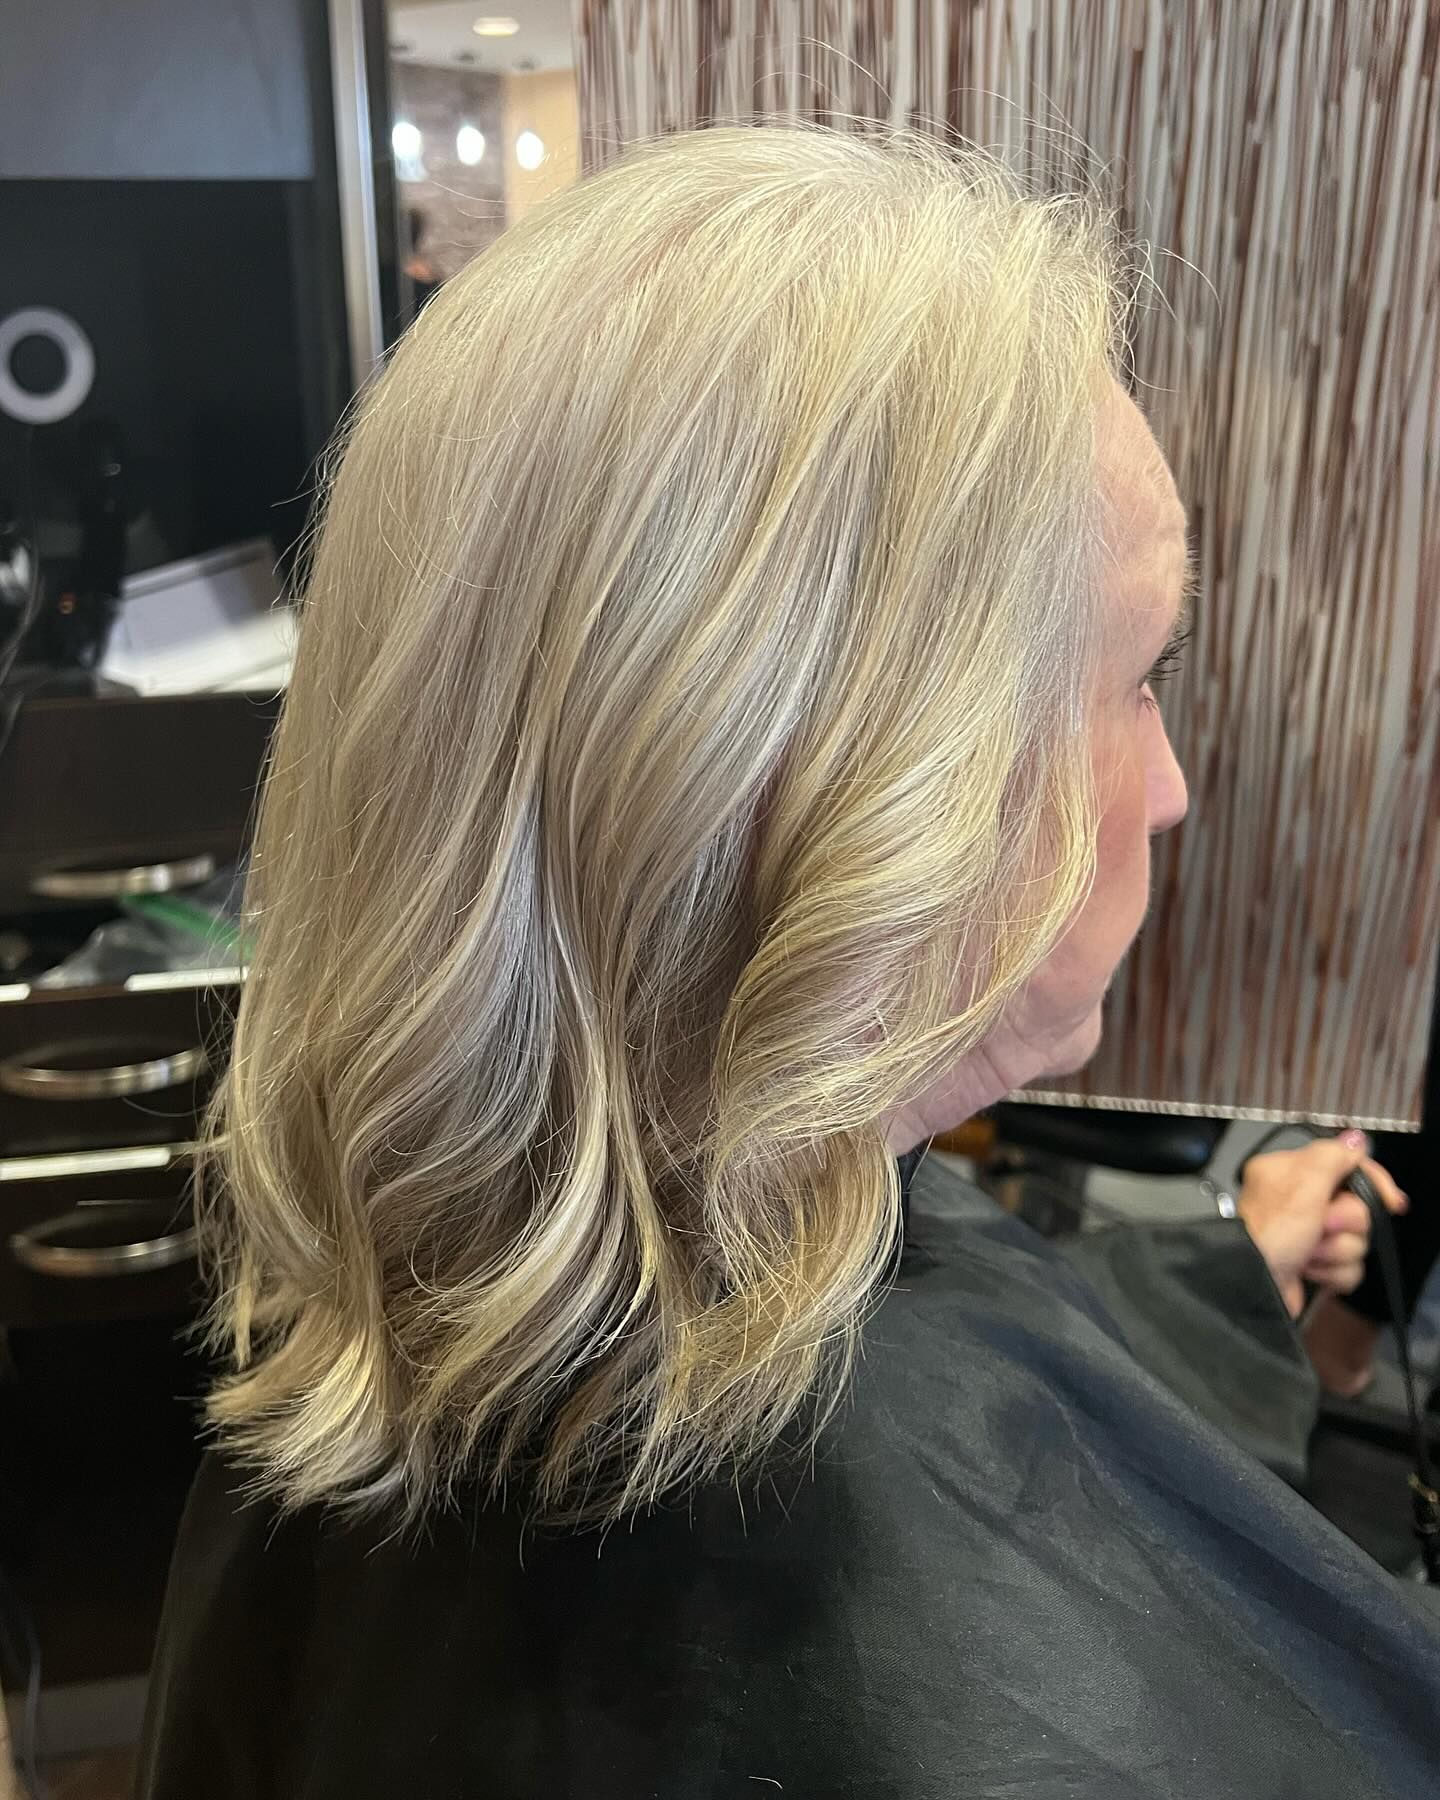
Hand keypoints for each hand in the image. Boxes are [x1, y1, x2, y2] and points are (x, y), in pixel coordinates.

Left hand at [1236, 1131, 1407, 1317]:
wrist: (1253, 1285)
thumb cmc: (1266, 1234)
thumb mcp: (1301, 1183)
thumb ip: (1331, 1156)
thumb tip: (1354, 1141)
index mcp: (1291, 1173)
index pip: (1348, 1165)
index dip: (1373, 1183)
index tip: (1389, 1201)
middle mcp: (1301, 1202)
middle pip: (1358, 1208)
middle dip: (1346, 1222)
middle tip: (1320, 1226)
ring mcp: (1309, 1235)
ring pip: (1356, 1240)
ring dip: (1336, 1251)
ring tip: (1308, 1253)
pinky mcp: (1317, 1264)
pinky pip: (1349, 1267)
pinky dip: (1332, 1273)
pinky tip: (1310, 1271)